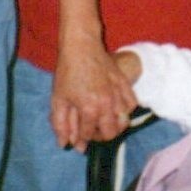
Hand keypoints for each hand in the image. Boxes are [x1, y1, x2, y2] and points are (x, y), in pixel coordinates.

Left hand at [53, 35, 138, 151]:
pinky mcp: (125, 84)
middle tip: (92, 129)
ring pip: (124, 121)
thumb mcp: (58, 99)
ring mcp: (118, 93)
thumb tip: (65, 144)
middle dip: (100, 135)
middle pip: (111, 133)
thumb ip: (61, 125)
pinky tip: (115, 107)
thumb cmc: (67, 72)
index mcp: (89, 108)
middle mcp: (107, 103)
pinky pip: (132, 105)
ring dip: (114, 125)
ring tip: (104, 120)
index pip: (89, 135)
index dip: (81, 137)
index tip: (77, 134)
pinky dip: (125, 110)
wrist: (82, 46)